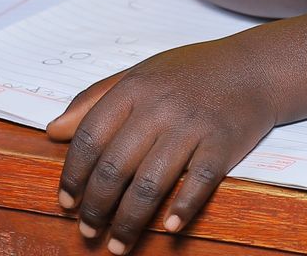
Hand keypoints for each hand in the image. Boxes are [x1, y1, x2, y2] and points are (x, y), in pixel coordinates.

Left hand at [49, 36, 273, 250]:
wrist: (254, 67)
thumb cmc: (192, 72)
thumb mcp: (140, 74)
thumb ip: (95, 99)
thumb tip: (53, 130)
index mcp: (134, 88)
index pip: (90, 139)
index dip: (73, 176)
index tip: (67, 203)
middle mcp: (160, 107)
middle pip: (115, 168)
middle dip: (96, 208)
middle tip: (89, 232)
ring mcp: (192, 126)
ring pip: (150, 185)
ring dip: (129, 222)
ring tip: (118, 245)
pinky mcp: (222, 144)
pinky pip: (197, 183)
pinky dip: (182, 209)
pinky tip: (169, 228)